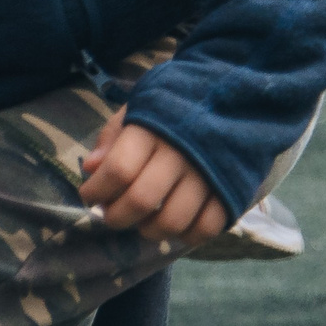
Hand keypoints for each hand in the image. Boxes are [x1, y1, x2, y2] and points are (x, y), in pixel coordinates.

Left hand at [79, 106, 231, 243]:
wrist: (235, 89)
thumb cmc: (175, 104)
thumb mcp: (139, 107)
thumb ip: (112, 135)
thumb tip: (90, 169)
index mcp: (155, 127)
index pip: (118, 170)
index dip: (96, 190)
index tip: (90, 194)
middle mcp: (181, 151)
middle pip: (141, 200)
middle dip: (117, 217)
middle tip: (113, 213)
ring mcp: (209, 172)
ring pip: (172, 221)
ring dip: (149, 230)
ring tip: (144, 220)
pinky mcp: (232, 188)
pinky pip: (206, 228)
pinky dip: (187, 236)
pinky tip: (176, 224)